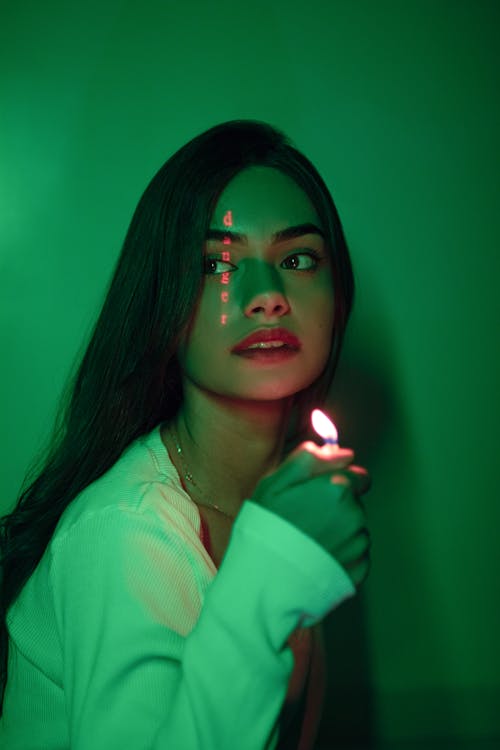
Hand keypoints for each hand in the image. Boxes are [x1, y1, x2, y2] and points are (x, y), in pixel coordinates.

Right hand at [250, 441, 370, 587]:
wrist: (264, 582)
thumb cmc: (265, 529)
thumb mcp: (276, 482)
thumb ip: (310, 459)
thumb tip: (342, 453)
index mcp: (338, 489)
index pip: (358, 476)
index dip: (337, 482)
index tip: (316, 494)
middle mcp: (355, 515)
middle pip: (354, 503)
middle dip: (335, 507)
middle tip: (303, 519)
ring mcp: (358, 546)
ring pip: (354, 530)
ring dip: (338, 532)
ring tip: (306, 542)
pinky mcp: (357, 571)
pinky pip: (355, 556)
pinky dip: (340, 555)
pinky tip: (315, 558)